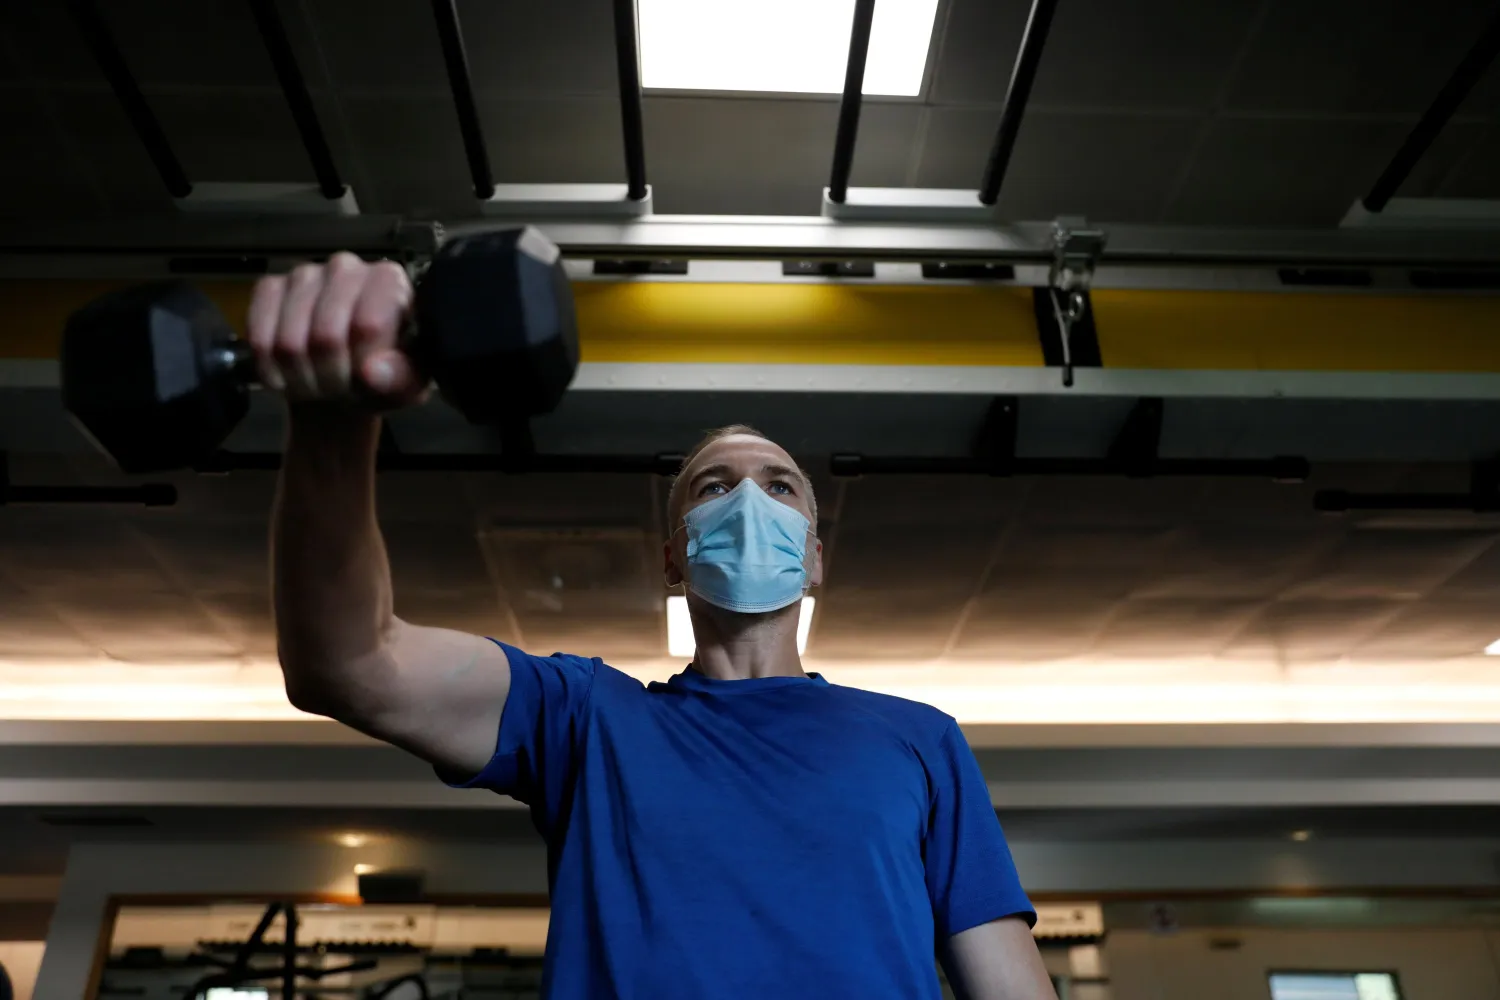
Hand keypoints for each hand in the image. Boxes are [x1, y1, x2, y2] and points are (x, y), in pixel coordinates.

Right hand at [248, 252, 427, 408]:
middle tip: (341, 389)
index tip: (367, 379)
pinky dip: (272, 369)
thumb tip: (373, 371)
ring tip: (320, 383)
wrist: (345, 379)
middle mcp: (346, 267)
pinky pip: (259, 338)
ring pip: (289, 342)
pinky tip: (291, 373)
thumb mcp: (407, 384)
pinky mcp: (269, 289)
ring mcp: (303, 275)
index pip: (368, 325)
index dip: (362, 365)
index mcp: (389, 281)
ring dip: (302, 378)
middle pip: (325, 336)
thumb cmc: (383, 374)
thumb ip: (400, 378)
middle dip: (331, 377)